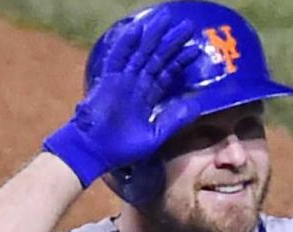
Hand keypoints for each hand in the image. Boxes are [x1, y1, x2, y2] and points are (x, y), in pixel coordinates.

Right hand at [43, 11, 200, 187]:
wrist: (96, 152)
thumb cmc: (123, 149)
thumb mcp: (155, 135)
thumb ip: (174, 119)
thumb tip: (197, 106)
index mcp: (147, 98)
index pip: (166, 74)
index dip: (180, 62)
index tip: (195, 49)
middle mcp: (136, 85)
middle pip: (157, 59)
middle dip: (171, 43)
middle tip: (187, 26)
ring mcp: (122, 81)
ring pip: (140, 53)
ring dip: (153, 37)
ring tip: (165, 20)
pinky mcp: (109, 81)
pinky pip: (118, 58)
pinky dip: (126, 44)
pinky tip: (136, 30)